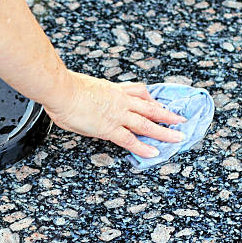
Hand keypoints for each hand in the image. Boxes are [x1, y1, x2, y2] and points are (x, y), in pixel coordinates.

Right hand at [44, 71, 185, 157]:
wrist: (61, 90)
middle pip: (149, 108)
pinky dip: (143, 148)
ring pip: (147, 124)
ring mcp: (117, 115)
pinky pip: (130, 140)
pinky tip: (153, 153)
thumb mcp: (82, 89)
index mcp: (112, 90)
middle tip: (180, 119)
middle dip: (167, 114)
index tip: (159, 103)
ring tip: (178, 137)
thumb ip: (89, 99)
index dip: (151, 99)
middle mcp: (119, 101)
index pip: (138, 92)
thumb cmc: (64, 89)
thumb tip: (84, 107)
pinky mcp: (109, 128)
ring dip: (164, 131)